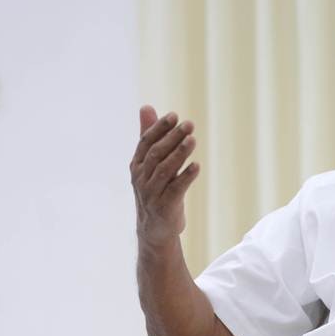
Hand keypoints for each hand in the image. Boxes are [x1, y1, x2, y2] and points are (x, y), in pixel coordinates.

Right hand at [130, 105, 199, 245]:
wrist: (155, 228)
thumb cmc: (155, 190)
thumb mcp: (150, 164)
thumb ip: (148, 136)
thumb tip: (146, 107)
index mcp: (137, 165)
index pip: (146, 142)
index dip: (159, 128)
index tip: (174, 115)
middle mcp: (141, 178)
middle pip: (157, 154)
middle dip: (172, 138)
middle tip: (188, 124)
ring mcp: (152, 193)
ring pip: (165, 170)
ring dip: (180, 154)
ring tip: (193, 140)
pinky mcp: (165, 206)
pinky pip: (176, 189)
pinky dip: (186, 177)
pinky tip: (197, 166)